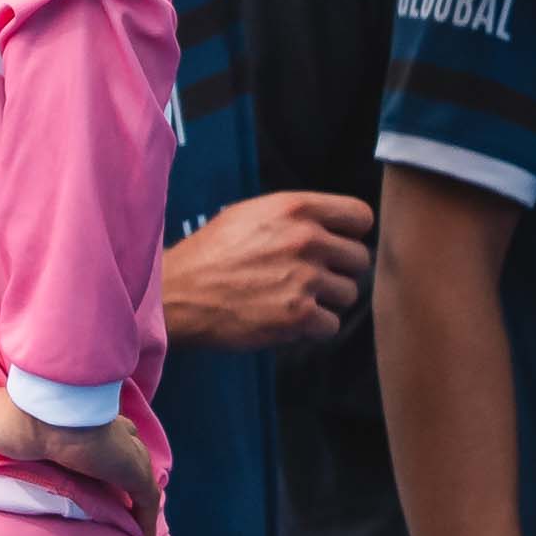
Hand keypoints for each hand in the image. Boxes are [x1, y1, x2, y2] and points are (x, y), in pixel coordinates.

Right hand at [0, 355, 157, 535]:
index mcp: (76, 418)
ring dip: (137, 487)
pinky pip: (148, 501)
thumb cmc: (16, 412)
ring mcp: (124, 452)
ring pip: (138, 471)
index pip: (90, 426)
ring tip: (135, 509)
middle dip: (121, 459)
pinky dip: (150, 519)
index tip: (93, 450)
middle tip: (117, 479)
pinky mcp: (132, 472)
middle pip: (121, 446)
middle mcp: (106, 432)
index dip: (94, 437)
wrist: (49, 418)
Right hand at [162, 187, 372, 351]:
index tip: (337, 246)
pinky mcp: (298, 315)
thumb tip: (334, 227)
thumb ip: (297, 216)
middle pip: (360, 259)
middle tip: (310, 279)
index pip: (361, 217)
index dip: (352, 234)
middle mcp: (306, 239)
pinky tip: (287, 319)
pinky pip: (332, 325)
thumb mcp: (251, 214)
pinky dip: (313, 328)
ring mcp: (304, 278)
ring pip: (349, 293)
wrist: (174, 295)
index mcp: (296, 208)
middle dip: (339, 271)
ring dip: (327, 301)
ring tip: (293, 298)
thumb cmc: (210, 254)